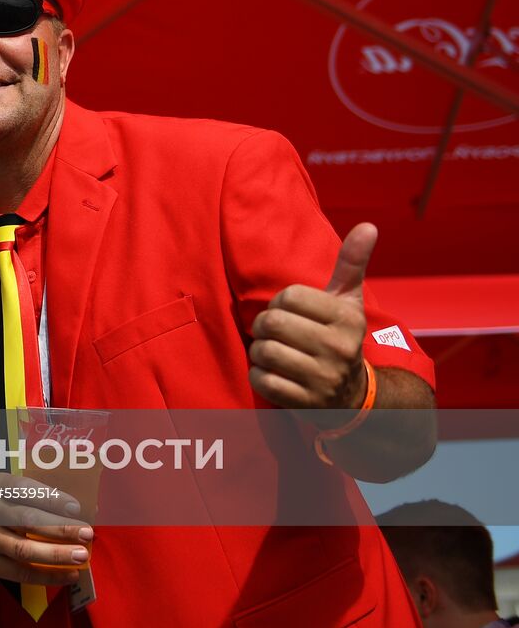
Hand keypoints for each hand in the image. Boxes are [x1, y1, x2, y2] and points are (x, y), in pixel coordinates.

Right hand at [0, 473, 91, 587]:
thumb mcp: (8, 495)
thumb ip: (37, 498)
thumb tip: (81, 510)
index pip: (25, 488)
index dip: (51, 497)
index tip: (75, 507)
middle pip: (28, 520)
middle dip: (60, 527)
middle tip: (86, 533)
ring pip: (25, 549)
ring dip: (57, 554)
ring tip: (81, 556)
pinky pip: (22, 572)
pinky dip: (48, 576)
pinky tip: (68, 575)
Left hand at [249, 223, 374, 420]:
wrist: (351, 397)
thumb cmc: (339, 337)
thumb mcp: (348, 302)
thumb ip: (352, 263)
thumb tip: (368, 225)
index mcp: (348, 319)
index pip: (288, 296)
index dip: (281, 302)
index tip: (292, 313)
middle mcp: (339, 348)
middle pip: (270, 322)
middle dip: (264, 327)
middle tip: (277, 333)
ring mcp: (323, 378)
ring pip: (263, 351)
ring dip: (260, 352)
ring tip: (277, 353)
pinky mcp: (305, 403)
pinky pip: (261, 380)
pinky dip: (260, 376)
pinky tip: (276, 375)